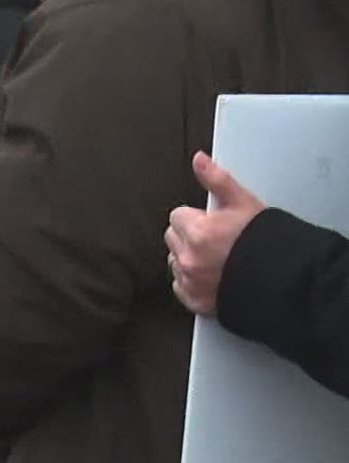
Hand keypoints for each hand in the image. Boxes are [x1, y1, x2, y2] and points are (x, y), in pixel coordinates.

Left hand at [165, 151, 267, 315]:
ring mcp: (193, 282)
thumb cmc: (270, 244)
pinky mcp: (198, 302)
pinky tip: (213, 277)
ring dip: (189, 258)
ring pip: (175, 262)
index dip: (197, 217)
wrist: (289, 283)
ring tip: (218, 259)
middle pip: (173, 238)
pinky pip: (181, 287)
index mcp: (198, 232)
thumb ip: (217, 180)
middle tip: (217, 240)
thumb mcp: (245, 203)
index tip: (212, 222)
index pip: (177, 216)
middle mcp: (191, 259)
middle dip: (190, 235)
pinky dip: (192, 282)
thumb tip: (199, 160)